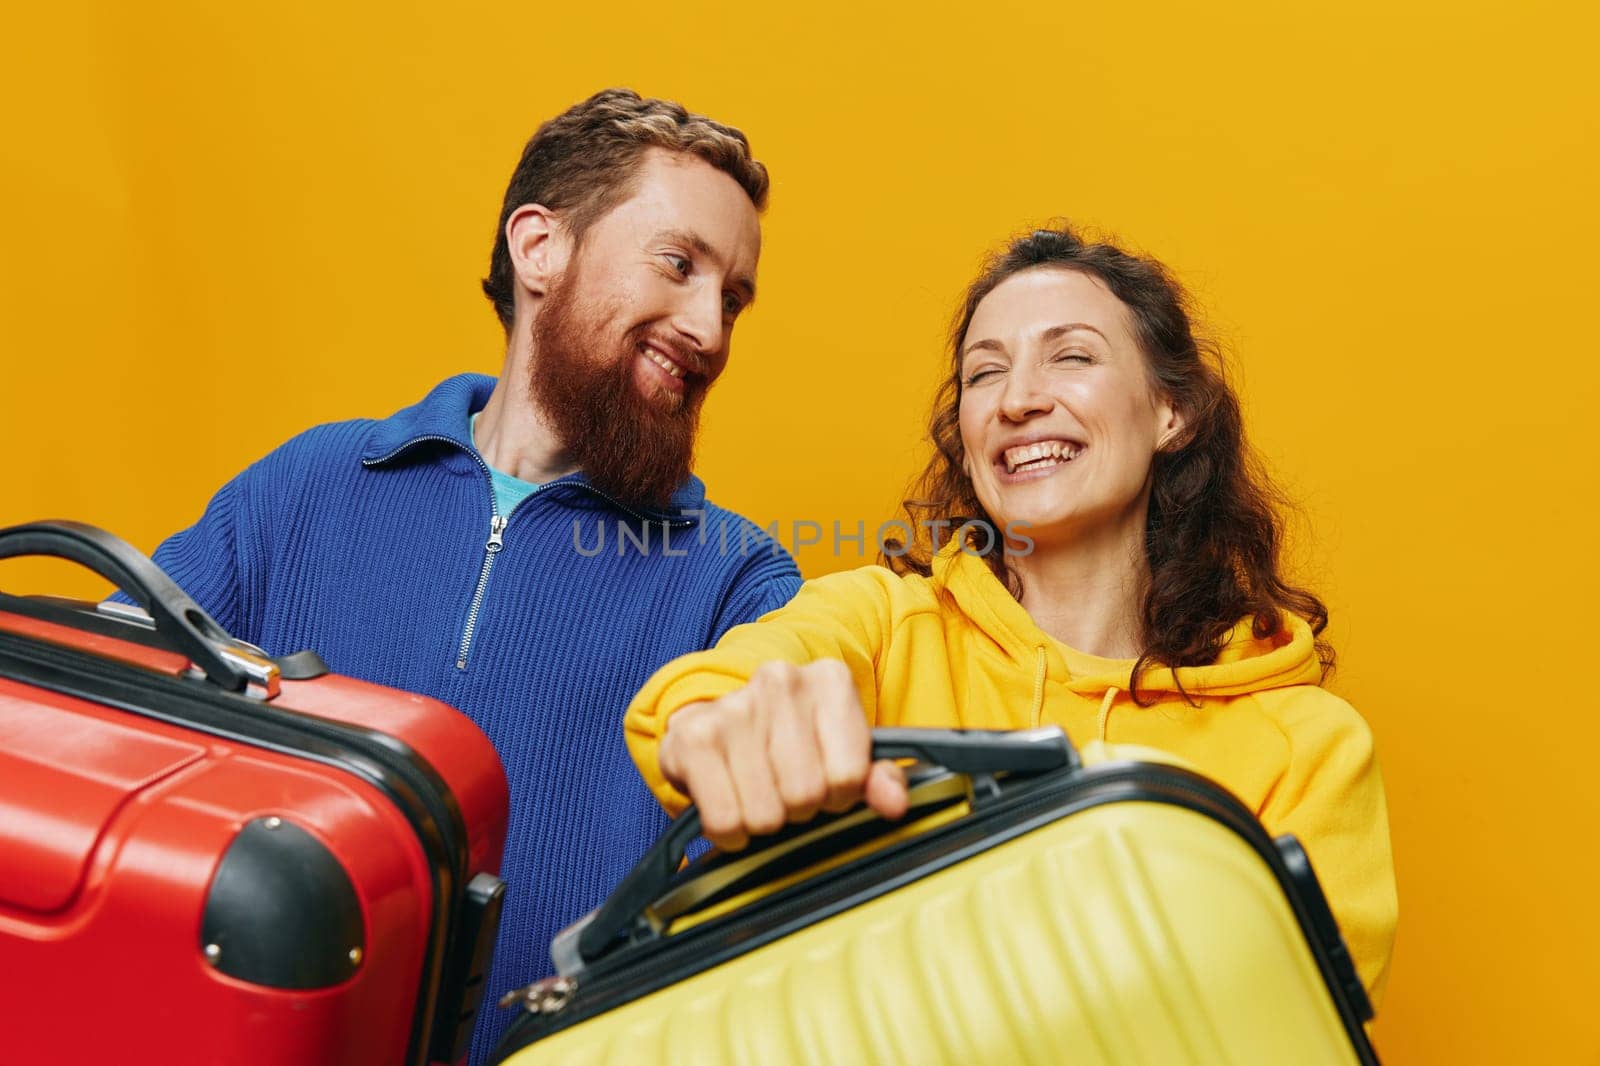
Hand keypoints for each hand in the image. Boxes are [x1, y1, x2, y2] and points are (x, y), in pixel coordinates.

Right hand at [656, 659, 908, 851]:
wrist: (713, 718)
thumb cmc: (787, 740)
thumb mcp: (841, 750)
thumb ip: (877, 777)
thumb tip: (894, 802)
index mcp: (830, 680)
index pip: (850, 775)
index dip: (838, 795)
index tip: (823, 782)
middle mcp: (781, 681)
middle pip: (806, 794)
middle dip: (797, 809)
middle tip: (784, 790)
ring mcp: (734, 706)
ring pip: (766, 814)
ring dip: (762, 821)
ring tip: (756, 793)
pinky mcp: (694, 736)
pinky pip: (725, 820)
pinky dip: (728, 830)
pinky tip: (730, 804)